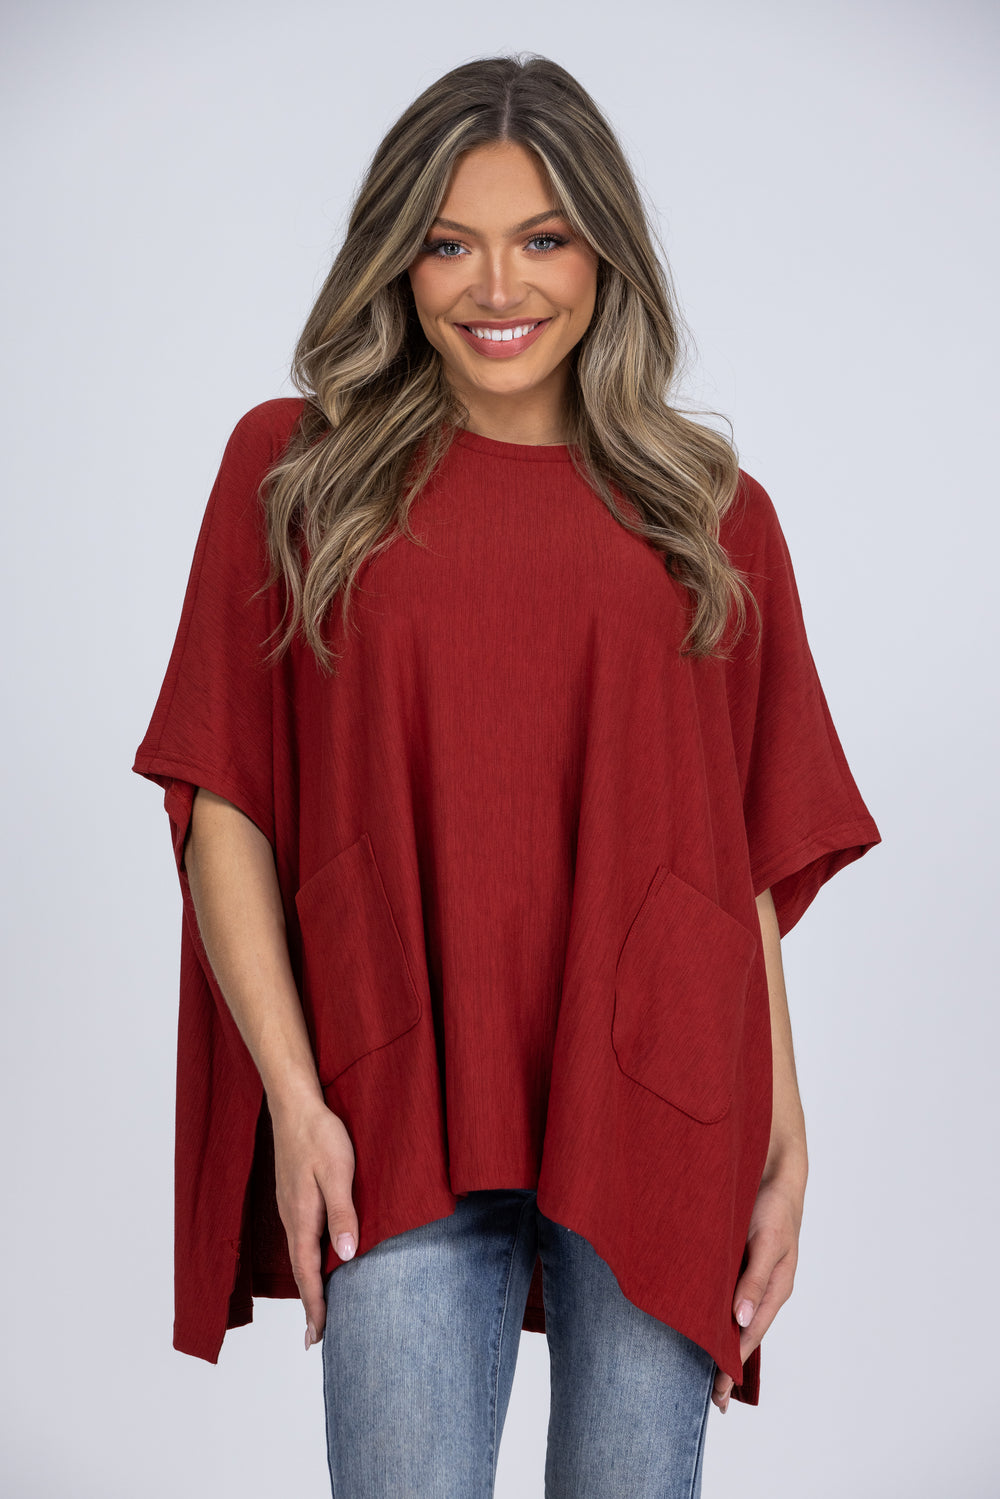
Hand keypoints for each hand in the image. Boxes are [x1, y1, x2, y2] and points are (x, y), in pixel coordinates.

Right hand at [270, 1095, 359, 1349]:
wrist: (294, 1105)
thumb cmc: (319, 1135)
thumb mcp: (337, 1172)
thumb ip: (343, 1213)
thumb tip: (346, 1257)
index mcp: (302, 1218)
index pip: (309, 1273)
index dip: (315, 1306)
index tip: (318, 1338)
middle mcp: (292, 1218)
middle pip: (300, 1270)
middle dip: (310, 1304)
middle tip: (316, 1337)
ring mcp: (290, 1207)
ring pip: (299, 1254)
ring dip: (308, 1283)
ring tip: (318, 1308)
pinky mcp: (294, 1196)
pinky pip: (300, 1238)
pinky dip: (307, 1259)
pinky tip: (316, 1260)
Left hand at [711, 1165, 803, 1412]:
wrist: (771, 1168)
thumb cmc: (776, 1205)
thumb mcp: (768, 1242)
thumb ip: (755, 1280)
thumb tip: (740, 1321)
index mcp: (775, 1288)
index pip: (750, 1336)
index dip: (733, 1363)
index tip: (718, 1391)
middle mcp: (759, 1287)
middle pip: (739, 1332)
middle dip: (723, 1361)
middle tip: (705, 1396)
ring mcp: (745, 1274)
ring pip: (728, 1315)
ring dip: (713, 1338)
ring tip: (695, 1368)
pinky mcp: (731, 1259)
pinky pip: (719, 1292)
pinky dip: (708, 1311)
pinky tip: (693, 1321)